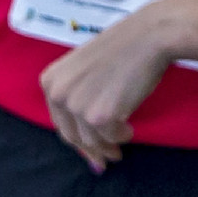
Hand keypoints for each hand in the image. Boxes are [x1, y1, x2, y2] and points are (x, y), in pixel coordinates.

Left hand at [40, 4, 179, 170]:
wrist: (147, 37)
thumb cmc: (122, 50)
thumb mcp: (85, 72)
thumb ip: (79, 100)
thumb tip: (86, 143)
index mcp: (50, 81)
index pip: (59, 121)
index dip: (76, 138)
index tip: (90, 150)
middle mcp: (58, 94)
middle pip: (72, 136)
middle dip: (91, 150)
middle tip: (107, 159)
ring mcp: (77, 106)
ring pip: (92, 141)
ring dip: (108, 145)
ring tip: (122, 141)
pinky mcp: (99, 117)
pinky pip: (111, 138)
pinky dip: (121, 136)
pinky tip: (130, 127)